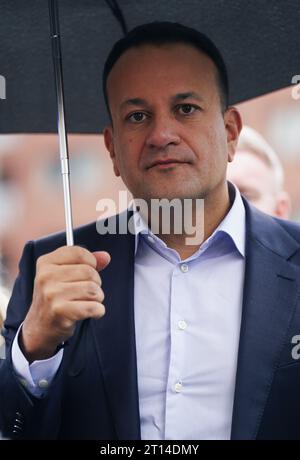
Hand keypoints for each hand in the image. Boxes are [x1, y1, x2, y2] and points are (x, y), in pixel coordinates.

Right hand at [20, 246, 110, 362]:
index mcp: (46, 263)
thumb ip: (86, 262)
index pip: (78, 252)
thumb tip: (105, 256)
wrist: (40, 326)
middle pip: (89, 271)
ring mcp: (52, 294)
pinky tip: (91, 312)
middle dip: (96, 282)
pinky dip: (98, 311)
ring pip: (93, 289)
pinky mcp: (60, 311)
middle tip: (88, 291)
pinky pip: (93, 307)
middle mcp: (46, 277)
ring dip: (98, 297)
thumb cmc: (55, 297)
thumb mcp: (63, 275)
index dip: (91, 261)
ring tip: (88, 301)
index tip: (90, 269)